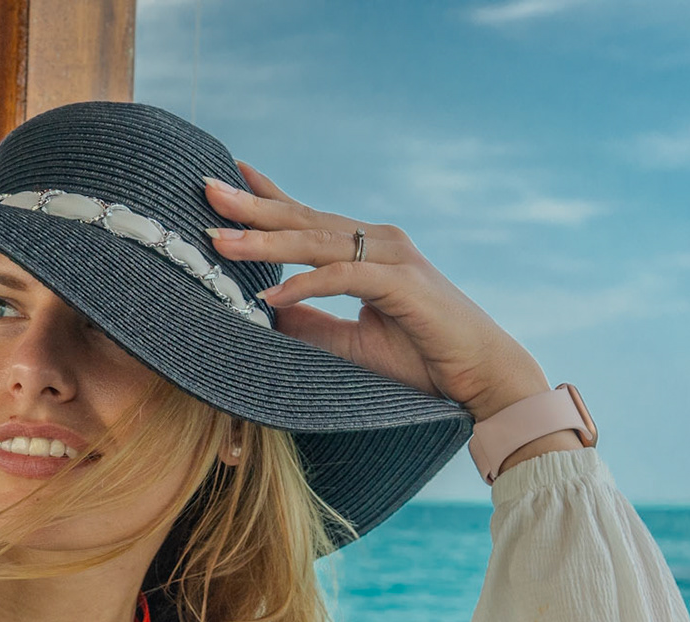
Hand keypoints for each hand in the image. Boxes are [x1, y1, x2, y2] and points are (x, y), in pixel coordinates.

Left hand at [203, 163, 551, 422]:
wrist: (482, 376)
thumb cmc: (424, 361)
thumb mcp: (352, 345)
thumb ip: (312, 323)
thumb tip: (264, 311)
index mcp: (369, 252)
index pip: (309, 219)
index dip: (270, 197)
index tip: (229, 176)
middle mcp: (380, 243)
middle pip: (304, 220)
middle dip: (252, 207)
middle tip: (206, 190)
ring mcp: (393, 258)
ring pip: (318, 241)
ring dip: (266, 242)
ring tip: (220, 241)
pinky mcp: (403, 284)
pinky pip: (343, 276)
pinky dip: (306, 283)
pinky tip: (270, 293)